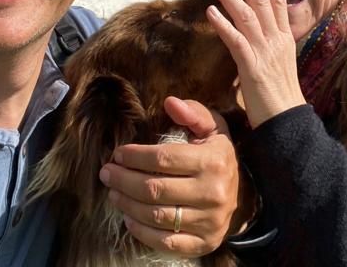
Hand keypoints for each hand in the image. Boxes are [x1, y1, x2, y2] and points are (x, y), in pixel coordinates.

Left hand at [99, 98, 239, 256]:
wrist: (241, 195)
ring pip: (156, 216)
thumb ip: (193, 112)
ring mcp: (209, 221)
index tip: (117, 154)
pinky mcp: (204, 243)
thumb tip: (170, 102)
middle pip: (155, 189)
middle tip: (106, 173)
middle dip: (123, 180)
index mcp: (213, 161)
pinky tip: (128, 218)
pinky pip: (166, 242)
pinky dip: (141, 232)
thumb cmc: (216, 155)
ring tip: (113, 193)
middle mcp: (213, 193)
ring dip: (127, 204)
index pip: (163, 159)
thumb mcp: (212, 128)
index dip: (135, 156)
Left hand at [205, 0, 304, 127]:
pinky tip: (210, 12)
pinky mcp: (252, 68)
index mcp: (285, 38)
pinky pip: (236, 40)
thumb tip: (255, 31)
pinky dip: (223, 24)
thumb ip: (269, 45)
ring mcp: (266, 53)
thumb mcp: (280, 64)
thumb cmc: (280, 98)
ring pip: (247, 14)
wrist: (287, 123)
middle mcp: (277, 40)